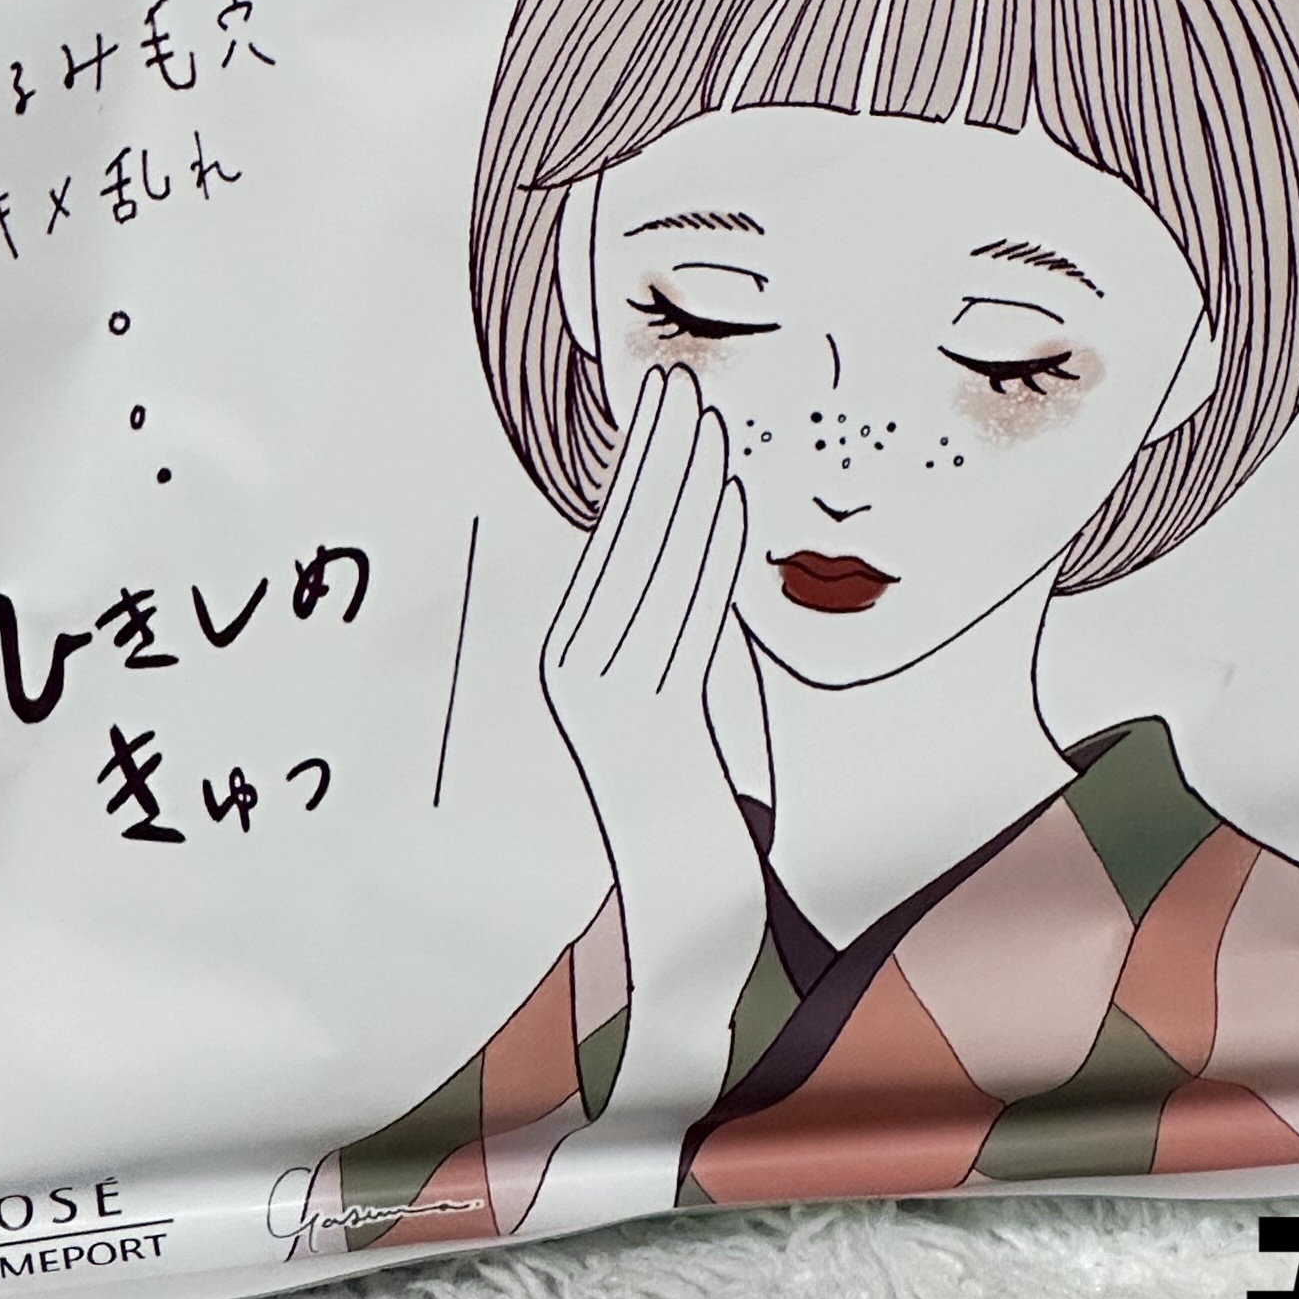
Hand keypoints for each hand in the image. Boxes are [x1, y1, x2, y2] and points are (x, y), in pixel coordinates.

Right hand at [540, 364, 763, 1040]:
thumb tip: (712, 526)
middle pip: (625, 541)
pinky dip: (706, 554)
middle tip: (677, 381)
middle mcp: (579, 673)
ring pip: (657, 570)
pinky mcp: (656, 725)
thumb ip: (687, 618)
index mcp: (572, 658)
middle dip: (654, 456)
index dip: (638, 465)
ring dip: (684, 488)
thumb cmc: (699, 797)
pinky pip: (686, 619)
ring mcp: (612, 700)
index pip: (610, 541)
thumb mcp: (689, 686)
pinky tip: (726, 504)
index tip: (662, 399)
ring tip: (707, 421)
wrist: (689, 917)